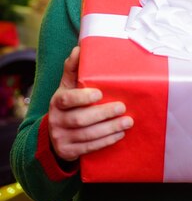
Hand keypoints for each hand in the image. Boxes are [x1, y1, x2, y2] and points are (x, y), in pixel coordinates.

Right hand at [48, 46, 133, 161]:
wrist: (55, 135)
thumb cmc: (68, 105)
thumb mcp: (67, 87)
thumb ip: (72, 69)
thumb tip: (78, 49)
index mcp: (57, 101)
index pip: (67, 99)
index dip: (82, 97)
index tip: (100, 94)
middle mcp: (56, 120)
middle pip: (80, 119)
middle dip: (103, 114)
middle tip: (122, 107)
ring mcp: (61, 138)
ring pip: (87, 135)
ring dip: (109, 128)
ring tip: (127, 122)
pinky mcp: (68, 152)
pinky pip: (89, 148)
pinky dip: (106, 141)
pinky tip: (120, 135)